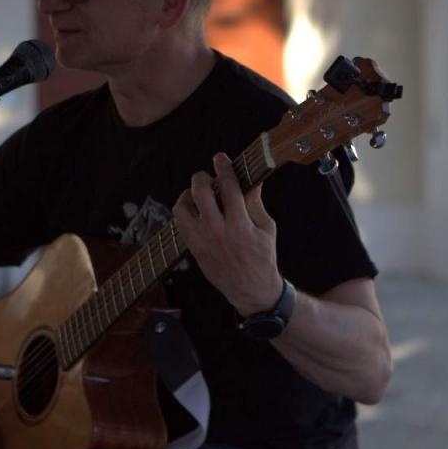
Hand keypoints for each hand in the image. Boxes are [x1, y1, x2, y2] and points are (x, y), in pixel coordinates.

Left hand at [172, 153, 282, 316]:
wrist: (252, 290)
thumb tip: (251, 180)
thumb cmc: (263, 258)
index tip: (220, 158)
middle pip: (200, 193)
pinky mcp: (194, 250)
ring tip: (196, 194)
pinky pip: (180, 224)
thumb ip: (255, 202)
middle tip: (206, 176)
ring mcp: (202, 242)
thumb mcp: (266, 228)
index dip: (223, 168)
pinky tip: (194, 210)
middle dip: (201, 178)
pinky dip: (184, 212)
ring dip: (187, 195)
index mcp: (240, 225)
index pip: (228, 187)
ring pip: (182, 208)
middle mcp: (218, 232)